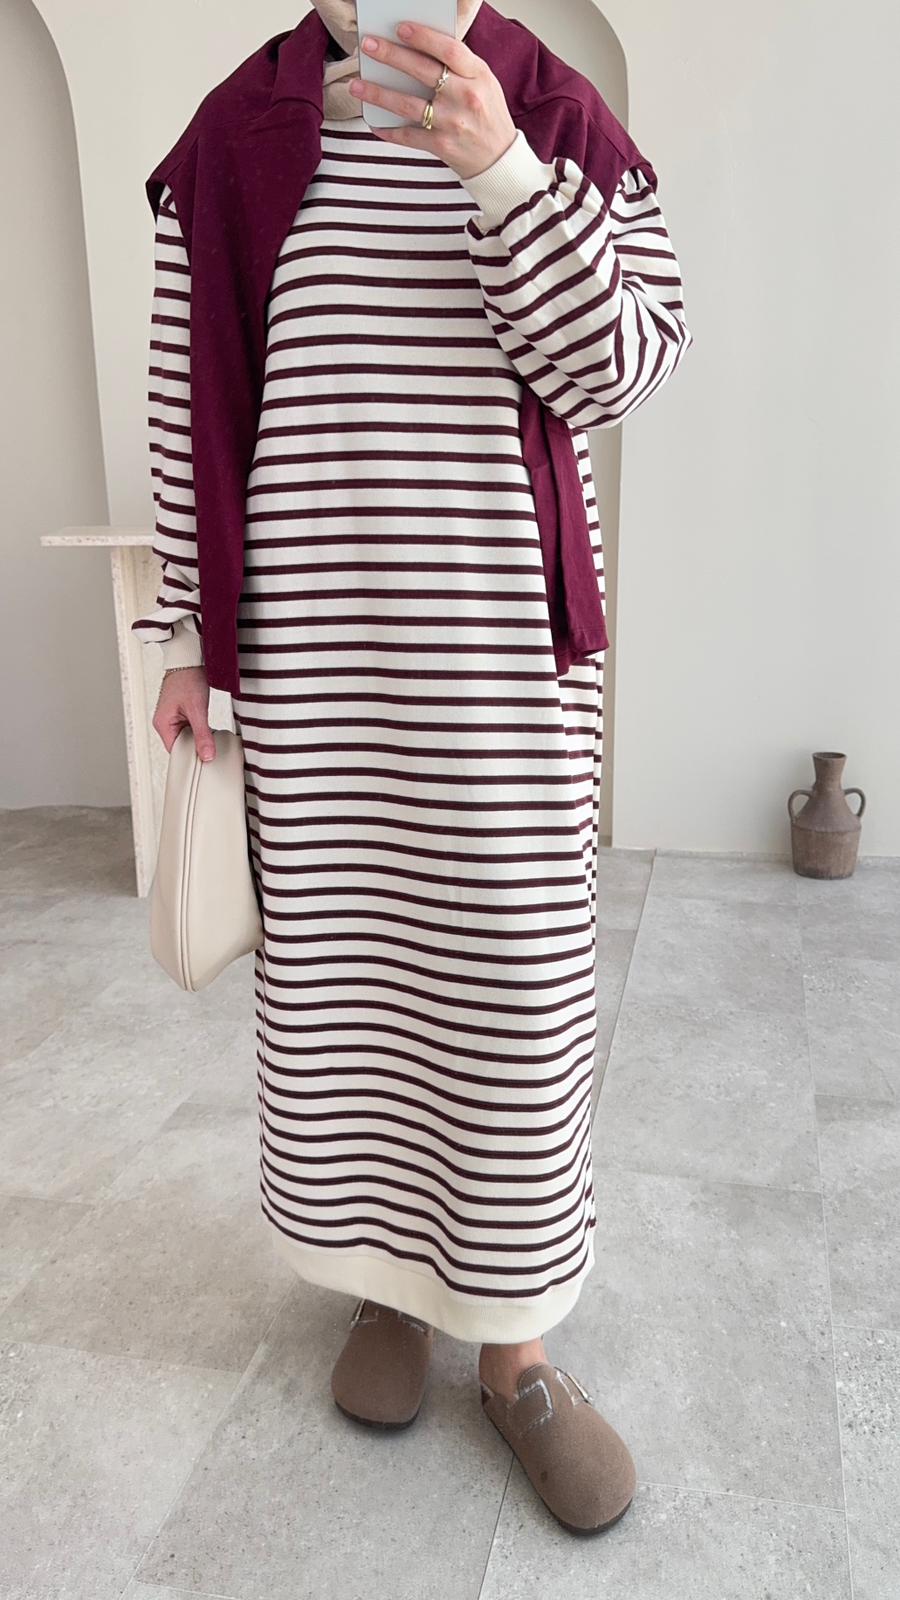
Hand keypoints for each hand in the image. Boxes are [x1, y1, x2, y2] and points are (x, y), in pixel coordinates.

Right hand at [153, 666, 215, 761]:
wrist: (190, 660)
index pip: (175, 751)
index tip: (205, 759)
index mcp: (162, 724)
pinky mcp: (181, 713)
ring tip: (210, 736)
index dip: (190, 757)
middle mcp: (165, 722)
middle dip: (196, 747)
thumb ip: (202, 734)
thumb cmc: (187, 678)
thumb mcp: (197, 709)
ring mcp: (173, 718)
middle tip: (211, 748)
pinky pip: (190, 729)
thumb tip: (207, 754)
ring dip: (199, 738)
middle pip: (181, 746)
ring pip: (187, 738)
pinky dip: (200, 730)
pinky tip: (208, 729)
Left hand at [350, 21, 515, 179]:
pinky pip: (408, 136)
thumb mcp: (484, 82)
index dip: (423, 37)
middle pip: (423, 71)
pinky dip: (389, 131)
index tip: (401, 28)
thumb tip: (421, 46)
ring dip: (378, 94)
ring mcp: (453, 123)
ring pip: (408, 104)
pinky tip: (373, 123)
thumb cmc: (487, 115)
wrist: (499, 158)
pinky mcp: (442, 146)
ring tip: (357, 84)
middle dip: (391, 56)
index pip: (449, 50)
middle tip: (368, 45)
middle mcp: (465, 97)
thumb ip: (460, 65)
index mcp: (478, 75)